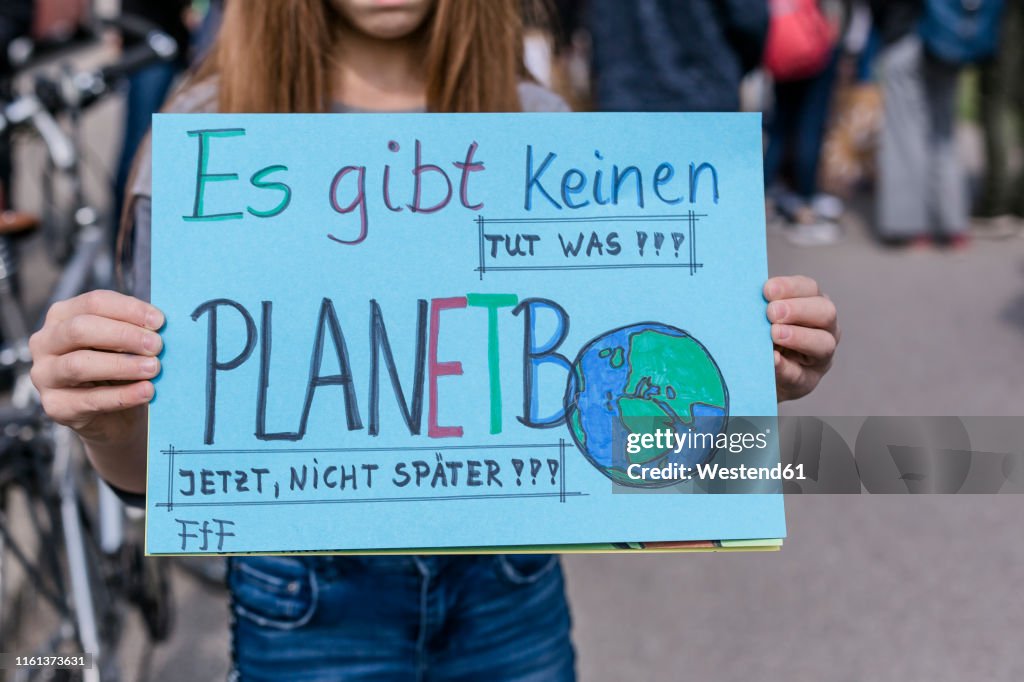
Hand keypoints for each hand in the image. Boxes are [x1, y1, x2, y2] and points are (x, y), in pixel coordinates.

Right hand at [29, 290, 163, 442]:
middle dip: (124, 335)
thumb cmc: (120, 370)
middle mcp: (45, 342)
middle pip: (80, 329)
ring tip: (154, 368)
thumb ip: (135, 330)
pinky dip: (123, 395)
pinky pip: (90, 400)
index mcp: (62, 316)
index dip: (128, 309)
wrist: (115, 417)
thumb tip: (159, 324)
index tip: (159, 321)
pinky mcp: (56, 406)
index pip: (93, 302)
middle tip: (157, 345)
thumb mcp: (125, 344)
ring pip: (80, 364)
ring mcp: (45, 375)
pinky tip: (147, 391)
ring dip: (122, 365)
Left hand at [764, 275, 838, 401]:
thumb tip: (744, 296)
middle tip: (771, 312)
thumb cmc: (761, 334)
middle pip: (825, 312)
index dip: (790, 287)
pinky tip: (773, 359)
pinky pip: (800, 374)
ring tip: (774, 334)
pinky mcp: (808, 380)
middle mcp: (825, 328)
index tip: (767, 290)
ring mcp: (821, 356)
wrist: (758, 372)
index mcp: (812, 303)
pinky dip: (785, 366)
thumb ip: (760, 307)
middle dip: (797, 310)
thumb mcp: (762, 317)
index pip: (810, 288)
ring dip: (798, 337)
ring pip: (823, 344)